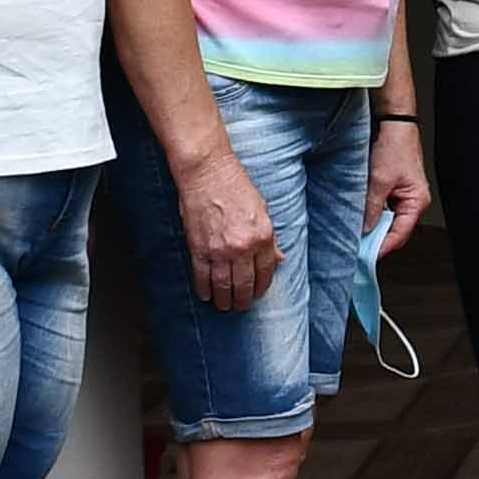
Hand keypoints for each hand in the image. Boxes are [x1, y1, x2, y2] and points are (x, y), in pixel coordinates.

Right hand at [175, 144, 280, 310]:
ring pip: (223, 285)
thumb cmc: (236, 186)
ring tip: (224, 306)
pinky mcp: (199, 248)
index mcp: (263, 236)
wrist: (207, 172)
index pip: (266, 271)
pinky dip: (204, 289)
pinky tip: (206, 295)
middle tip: (240, 306)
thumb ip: (270, 238)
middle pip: (244, 284)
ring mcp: (220, 250)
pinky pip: (202, 276)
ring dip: (224, 300)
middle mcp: (243, 247)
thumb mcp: (262, 210)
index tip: (257, 294)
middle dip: (243, 300)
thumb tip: (280, 258)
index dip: (261, 287)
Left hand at [366, 118, 433, 255]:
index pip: (400, 234)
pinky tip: (359, 217)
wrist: (393, 124)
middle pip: (395, 230)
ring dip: (373, 226)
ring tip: (356, 234)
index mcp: (416, 202)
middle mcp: (413, 201)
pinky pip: (383, 209)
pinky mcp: (393, 189)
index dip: (383, 247)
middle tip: (358, 248)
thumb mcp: (379, 180)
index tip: (367, 256)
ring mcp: (403, 196)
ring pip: (387, 220)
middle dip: (377, 239)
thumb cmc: (395, 147)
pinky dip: (372, 214)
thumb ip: (371, 207)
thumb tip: (364, 229)